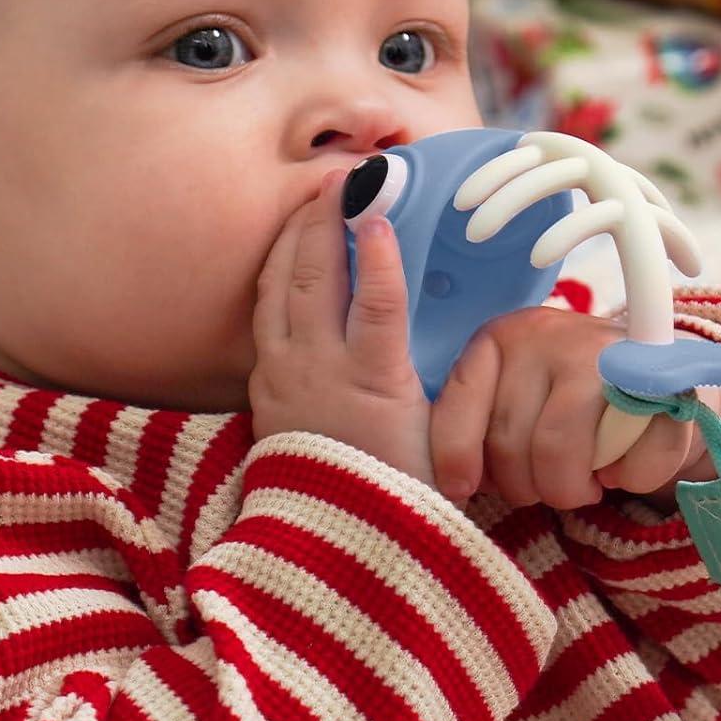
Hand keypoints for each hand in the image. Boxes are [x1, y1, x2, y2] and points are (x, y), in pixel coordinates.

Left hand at [250, 169, 435, 487]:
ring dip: (297, 236)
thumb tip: (457, 321)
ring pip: (280, 287)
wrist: (338, 544)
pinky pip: (265, 312)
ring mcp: (282, 377)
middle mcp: (320, 374)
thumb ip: (444, 373)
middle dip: (327, 219)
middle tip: (344, 177)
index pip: (377, 304)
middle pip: (316, 279)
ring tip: (314, 199)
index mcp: (374, 387)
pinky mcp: (262, 385)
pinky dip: (278, 272)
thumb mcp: (441, 431)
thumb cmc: (406, 488)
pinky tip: (289, 252)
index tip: (381, 207)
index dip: (379, 252)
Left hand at [429, 307, 720, 510]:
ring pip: (559, 452)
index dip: (455, 451)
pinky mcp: (663, 382)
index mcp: (502, 336)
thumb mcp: (511, 403)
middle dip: (524, 485)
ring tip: (582, 483)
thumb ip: (477, 428)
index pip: (462, 394)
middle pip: (510, 438)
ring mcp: (606, 353)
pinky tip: (624, 468)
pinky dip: (630, 480)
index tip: (461, 489)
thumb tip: (454, 483)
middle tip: (545, 487)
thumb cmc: (566, 406)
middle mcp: (549, 334)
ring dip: (570, 489)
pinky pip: (629, 461)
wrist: (662, 385)